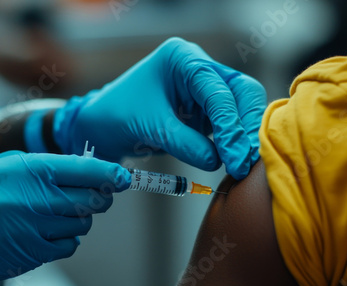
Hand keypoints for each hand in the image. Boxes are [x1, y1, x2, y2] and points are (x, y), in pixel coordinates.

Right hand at [0, 151, 129, 285]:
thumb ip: (42, 166)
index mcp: (30, 170)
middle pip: (93, 198)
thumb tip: (83, 169)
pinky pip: (69, 245)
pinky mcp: (34, 254)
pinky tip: (45, 232)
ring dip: (78, 218)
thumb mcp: (2, 167)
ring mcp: (37, 229)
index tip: (124, 177)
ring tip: (53, 214)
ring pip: (83, 223)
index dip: (111, 173)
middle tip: (94, 194)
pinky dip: (65, 239)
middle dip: (100, 196)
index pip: (86, 169)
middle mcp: (38, 198)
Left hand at [54, 38, 266, 179]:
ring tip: (241, 166)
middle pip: (242, 92)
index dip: (230, 126)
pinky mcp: (204, 111)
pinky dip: (232, 143)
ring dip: (243, 137)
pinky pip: (228, 125)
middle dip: (246, 128)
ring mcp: (204, 90)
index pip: (219, 91)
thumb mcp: (150, 128)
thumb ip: (186, 143)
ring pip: (240, 109)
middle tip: (245, 162)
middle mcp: (198, 68)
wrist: (100, 127)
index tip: (234, 158)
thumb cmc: (116, 117)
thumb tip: (217, 161)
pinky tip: (234, 161)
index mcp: (183, 58)